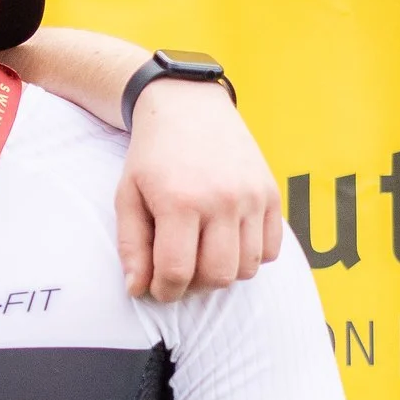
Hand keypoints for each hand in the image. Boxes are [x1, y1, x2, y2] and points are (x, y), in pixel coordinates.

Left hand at [115, 79, 282, 301]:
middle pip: (217, 276)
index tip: (157, 289)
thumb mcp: (127, 196)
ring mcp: (252, 197)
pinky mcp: (271, 193)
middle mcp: (222, 200)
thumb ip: (132, 246)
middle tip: (179, 275)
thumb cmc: (152, 156)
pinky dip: (250, 257)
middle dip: (194, 287)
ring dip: (223, 274)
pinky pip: (270, 249)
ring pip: (247, 268)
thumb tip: (137, 289)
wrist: (189, 108)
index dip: (164, 291)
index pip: (177, 272)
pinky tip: (227, 243)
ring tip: (201, 257)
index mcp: (180, 201)